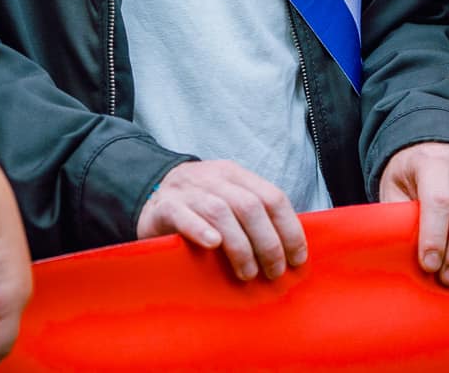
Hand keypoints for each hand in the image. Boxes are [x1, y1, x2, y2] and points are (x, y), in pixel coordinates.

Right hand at [136, 159, 308, 281]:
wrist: (151, 194)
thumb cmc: (199, 207)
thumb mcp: (229, 199)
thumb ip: (255, 214)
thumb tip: (290, 249)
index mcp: (236, 175)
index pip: (273, 197)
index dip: (290, 229)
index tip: (297, 259)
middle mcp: (214, 178)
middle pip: (250, 206)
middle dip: (268, 244)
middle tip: (273, 272)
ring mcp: (188, 190)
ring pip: (221, 212)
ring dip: (240, 247)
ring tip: (247, 273)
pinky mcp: (165, 206)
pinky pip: (184, 215)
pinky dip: (200, 229)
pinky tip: (213, 245)